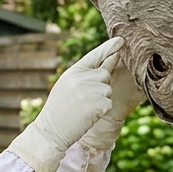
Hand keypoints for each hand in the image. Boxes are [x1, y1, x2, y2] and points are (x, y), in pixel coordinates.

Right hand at [5, 37, 121, 171]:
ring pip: (107, 90)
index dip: (109, 48)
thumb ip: (84, 75)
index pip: (96, 56)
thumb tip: (105, 69)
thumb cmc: (59, 110)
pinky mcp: (101, 103)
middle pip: (105, 75)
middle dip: (99, 86)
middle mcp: (84, 77)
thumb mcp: (67, 86)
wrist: (51, 130)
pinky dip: (100, 111)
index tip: (121, 40)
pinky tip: (87, 115)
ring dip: (100, 100)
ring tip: (82, 108)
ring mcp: (93, 90)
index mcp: (74, 71)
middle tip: (81, 100)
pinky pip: (108, 103)